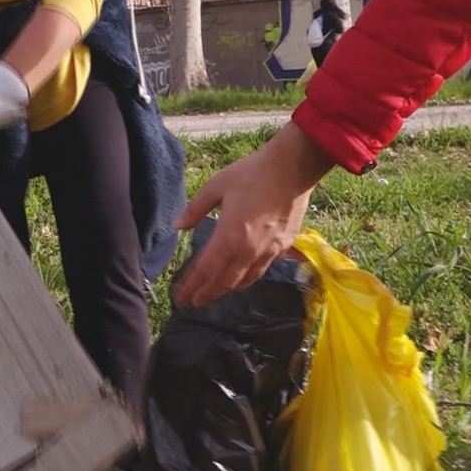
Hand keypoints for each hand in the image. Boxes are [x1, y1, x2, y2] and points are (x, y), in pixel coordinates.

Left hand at [171, 122, 335, 306]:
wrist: (292, 168)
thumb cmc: (251, 174)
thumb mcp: (215, 186)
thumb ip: (195, 209)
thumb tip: (178, 226)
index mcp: (229, 237)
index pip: (206, 270)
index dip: (193, 286)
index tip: (182, 296)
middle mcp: (249, 250)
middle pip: (225, 281)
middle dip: (208, 293)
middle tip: (195, 301)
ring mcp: (269, 250)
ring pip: (246, 279)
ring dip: (229, 289)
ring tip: (217, 292)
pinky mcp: (284, 245)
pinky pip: (263, 269)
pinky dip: (249, 278)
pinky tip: (244, 276)